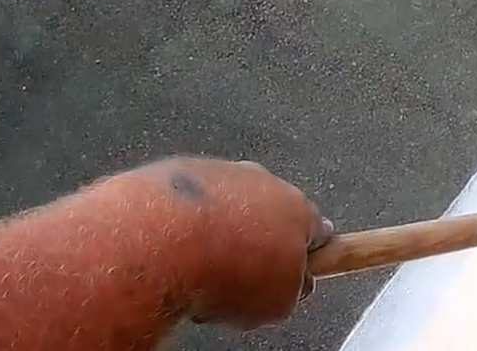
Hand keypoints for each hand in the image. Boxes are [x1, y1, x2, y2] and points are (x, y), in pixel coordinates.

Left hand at [129, 157, 333, 328]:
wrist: (160, 245)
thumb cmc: (221, 270)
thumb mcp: (277, 303)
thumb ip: (293, 289)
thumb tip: (288, 286)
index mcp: (298, 208)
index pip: (317, 230)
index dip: (305, 255)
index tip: (294, 273)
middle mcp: (264, 181)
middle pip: (269, 214)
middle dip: (257, 241)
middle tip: (238, 276)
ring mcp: (220, 173)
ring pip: (226, 206)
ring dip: (218, 232)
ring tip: (197, 268)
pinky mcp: (177, 173)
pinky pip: (187, 204)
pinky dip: (182, 225)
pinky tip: (170, 253)